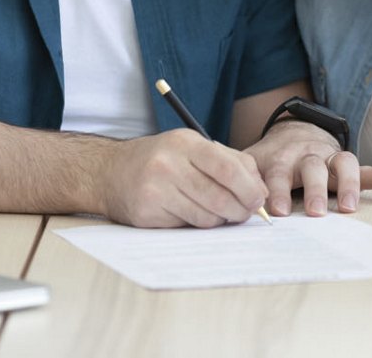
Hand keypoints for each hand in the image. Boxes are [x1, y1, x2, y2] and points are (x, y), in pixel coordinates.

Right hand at [97, 128, 268, 227]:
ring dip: (219, 219)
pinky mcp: (146, 214)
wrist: (110, 172)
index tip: (258, 200)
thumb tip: (261, 191)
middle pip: (219, 197)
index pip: (227, 168)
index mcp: (185, 143)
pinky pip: (186, 226)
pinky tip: (190, 212)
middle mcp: (168, 164)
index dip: (249, 188)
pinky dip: (196, 224)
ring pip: (206, 217)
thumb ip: (231, 162)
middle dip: (240, 210)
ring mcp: (155, 190)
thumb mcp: (193, 147)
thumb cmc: (162, 159)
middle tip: (245, 213)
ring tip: (218, 212)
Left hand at [246, 120, 371, 215]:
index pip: (278, 172)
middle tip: (314, 211)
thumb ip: (241, 180)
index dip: (277, 190)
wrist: (292, 134)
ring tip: (349, 208)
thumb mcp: (250, 165)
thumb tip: (225, 202)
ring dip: (348, 185)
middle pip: (312, 167)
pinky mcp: (350, 165)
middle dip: (314, 189)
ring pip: (343, 164)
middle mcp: (308, 155)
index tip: (276, 210)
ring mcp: (331, 158)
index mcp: (281, 158)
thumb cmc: (269, 161)